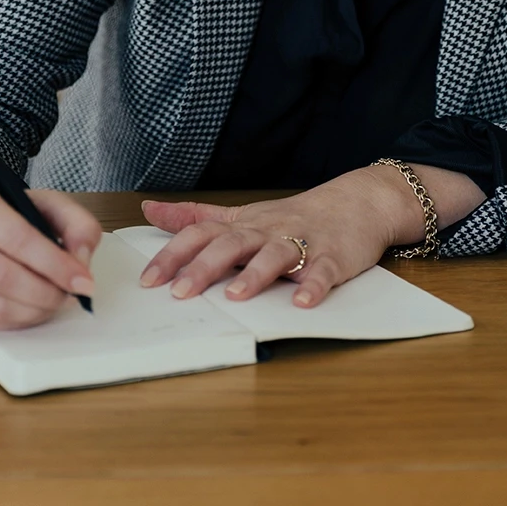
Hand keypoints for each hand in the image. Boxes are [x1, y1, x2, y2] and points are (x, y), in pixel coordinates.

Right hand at [0, 171, 102, 330]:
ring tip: (55, 302)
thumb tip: (82, 259)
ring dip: (32, 311)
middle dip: (44, 293)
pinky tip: (33, 309)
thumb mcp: (43, 199)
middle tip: (70, 294)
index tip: (82, 280)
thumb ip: (75, 222)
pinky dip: (15, 321)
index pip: (17, 238)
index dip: (54, 264)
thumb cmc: (0, 206)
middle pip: (0, 276)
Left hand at [139, 166, 419, 308]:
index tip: (148, 280)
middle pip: (233, 243)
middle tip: (181, 292)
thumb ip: (197, 216)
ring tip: (236, 297)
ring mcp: (302, 243)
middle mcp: (268, 231)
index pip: (202, 234)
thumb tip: (150, 210)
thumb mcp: (243, 214)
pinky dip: (313, 286)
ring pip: (275, 255)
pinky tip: (303, 303)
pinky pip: (323, 271)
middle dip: (206, 267)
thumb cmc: (295, 216)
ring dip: (256, 275)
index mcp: (245, 225)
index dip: (174, 255)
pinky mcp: (333, 257)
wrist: (358, 202)